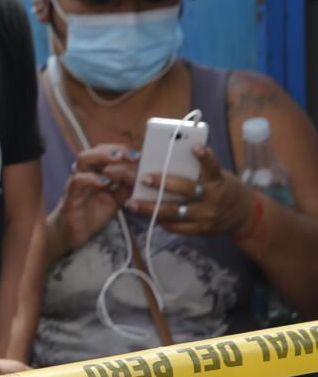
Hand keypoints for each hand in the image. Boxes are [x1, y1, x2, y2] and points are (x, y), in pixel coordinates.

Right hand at [50, 144, 137, 253]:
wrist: (71, 234)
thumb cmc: (91, 214)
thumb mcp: (115, 200)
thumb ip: (126, 188)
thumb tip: (140, 177)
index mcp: (94, 173)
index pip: (105, 152)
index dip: (121, 150)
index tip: (138, 155)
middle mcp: (84, 173)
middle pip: (95, 150)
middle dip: (113, 149)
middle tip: (131, 155)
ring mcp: (76, 183)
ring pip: (83, 160)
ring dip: (101, 156)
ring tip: (117, 158)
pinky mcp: (71, 196)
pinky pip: (77, 181)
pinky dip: (91, 179)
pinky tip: (104, 182)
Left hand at [128, 142, 257, 238]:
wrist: (244, 216)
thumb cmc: (223, 189)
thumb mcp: (217, 177)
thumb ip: (197, 172)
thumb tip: (165, 160)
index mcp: (218, 181)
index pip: (213, 167)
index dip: (205, 157)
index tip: (196, 146)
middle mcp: (213, 199)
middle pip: (186, 189)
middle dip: (163, 183)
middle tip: (144, 178)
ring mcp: (207, 216)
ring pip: (175, 212)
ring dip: (151, 208)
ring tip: (133, 203)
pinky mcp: (201, 229)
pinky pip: (178, 227)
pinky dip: (162, 221)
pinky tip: (148, 215)